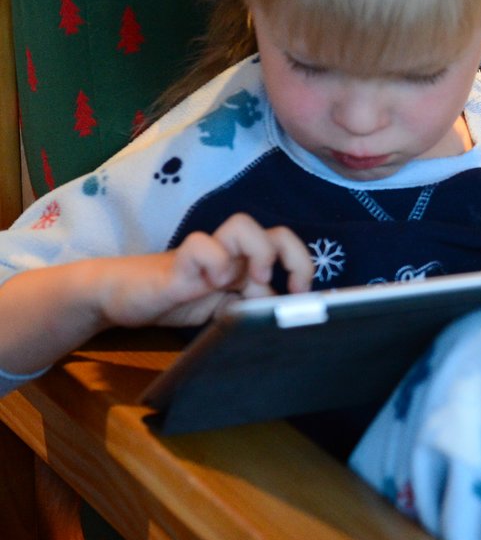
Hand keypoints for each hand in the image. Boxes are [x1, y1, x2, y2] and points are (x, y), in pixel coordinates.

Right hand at [96, 212, 313, 326]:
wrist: (119, 296)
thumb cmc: (174, 299)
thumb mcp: (221, 310)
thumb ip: (249, 307)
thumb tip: (282, 314)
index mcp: (244, 262)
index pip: (286, 247)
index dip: (303, 266)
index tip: (302, 295)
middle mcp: (230, 252)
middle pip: (278, 232)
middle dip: (295, 257)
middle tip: (290, 288)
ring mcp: (206, 254)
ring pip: (244, 225)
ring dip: (258, 252)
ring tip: (250, 281)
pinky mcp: (178, 263)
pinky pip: (201, 245)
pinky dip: (213, 263)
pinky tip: (210, 284)